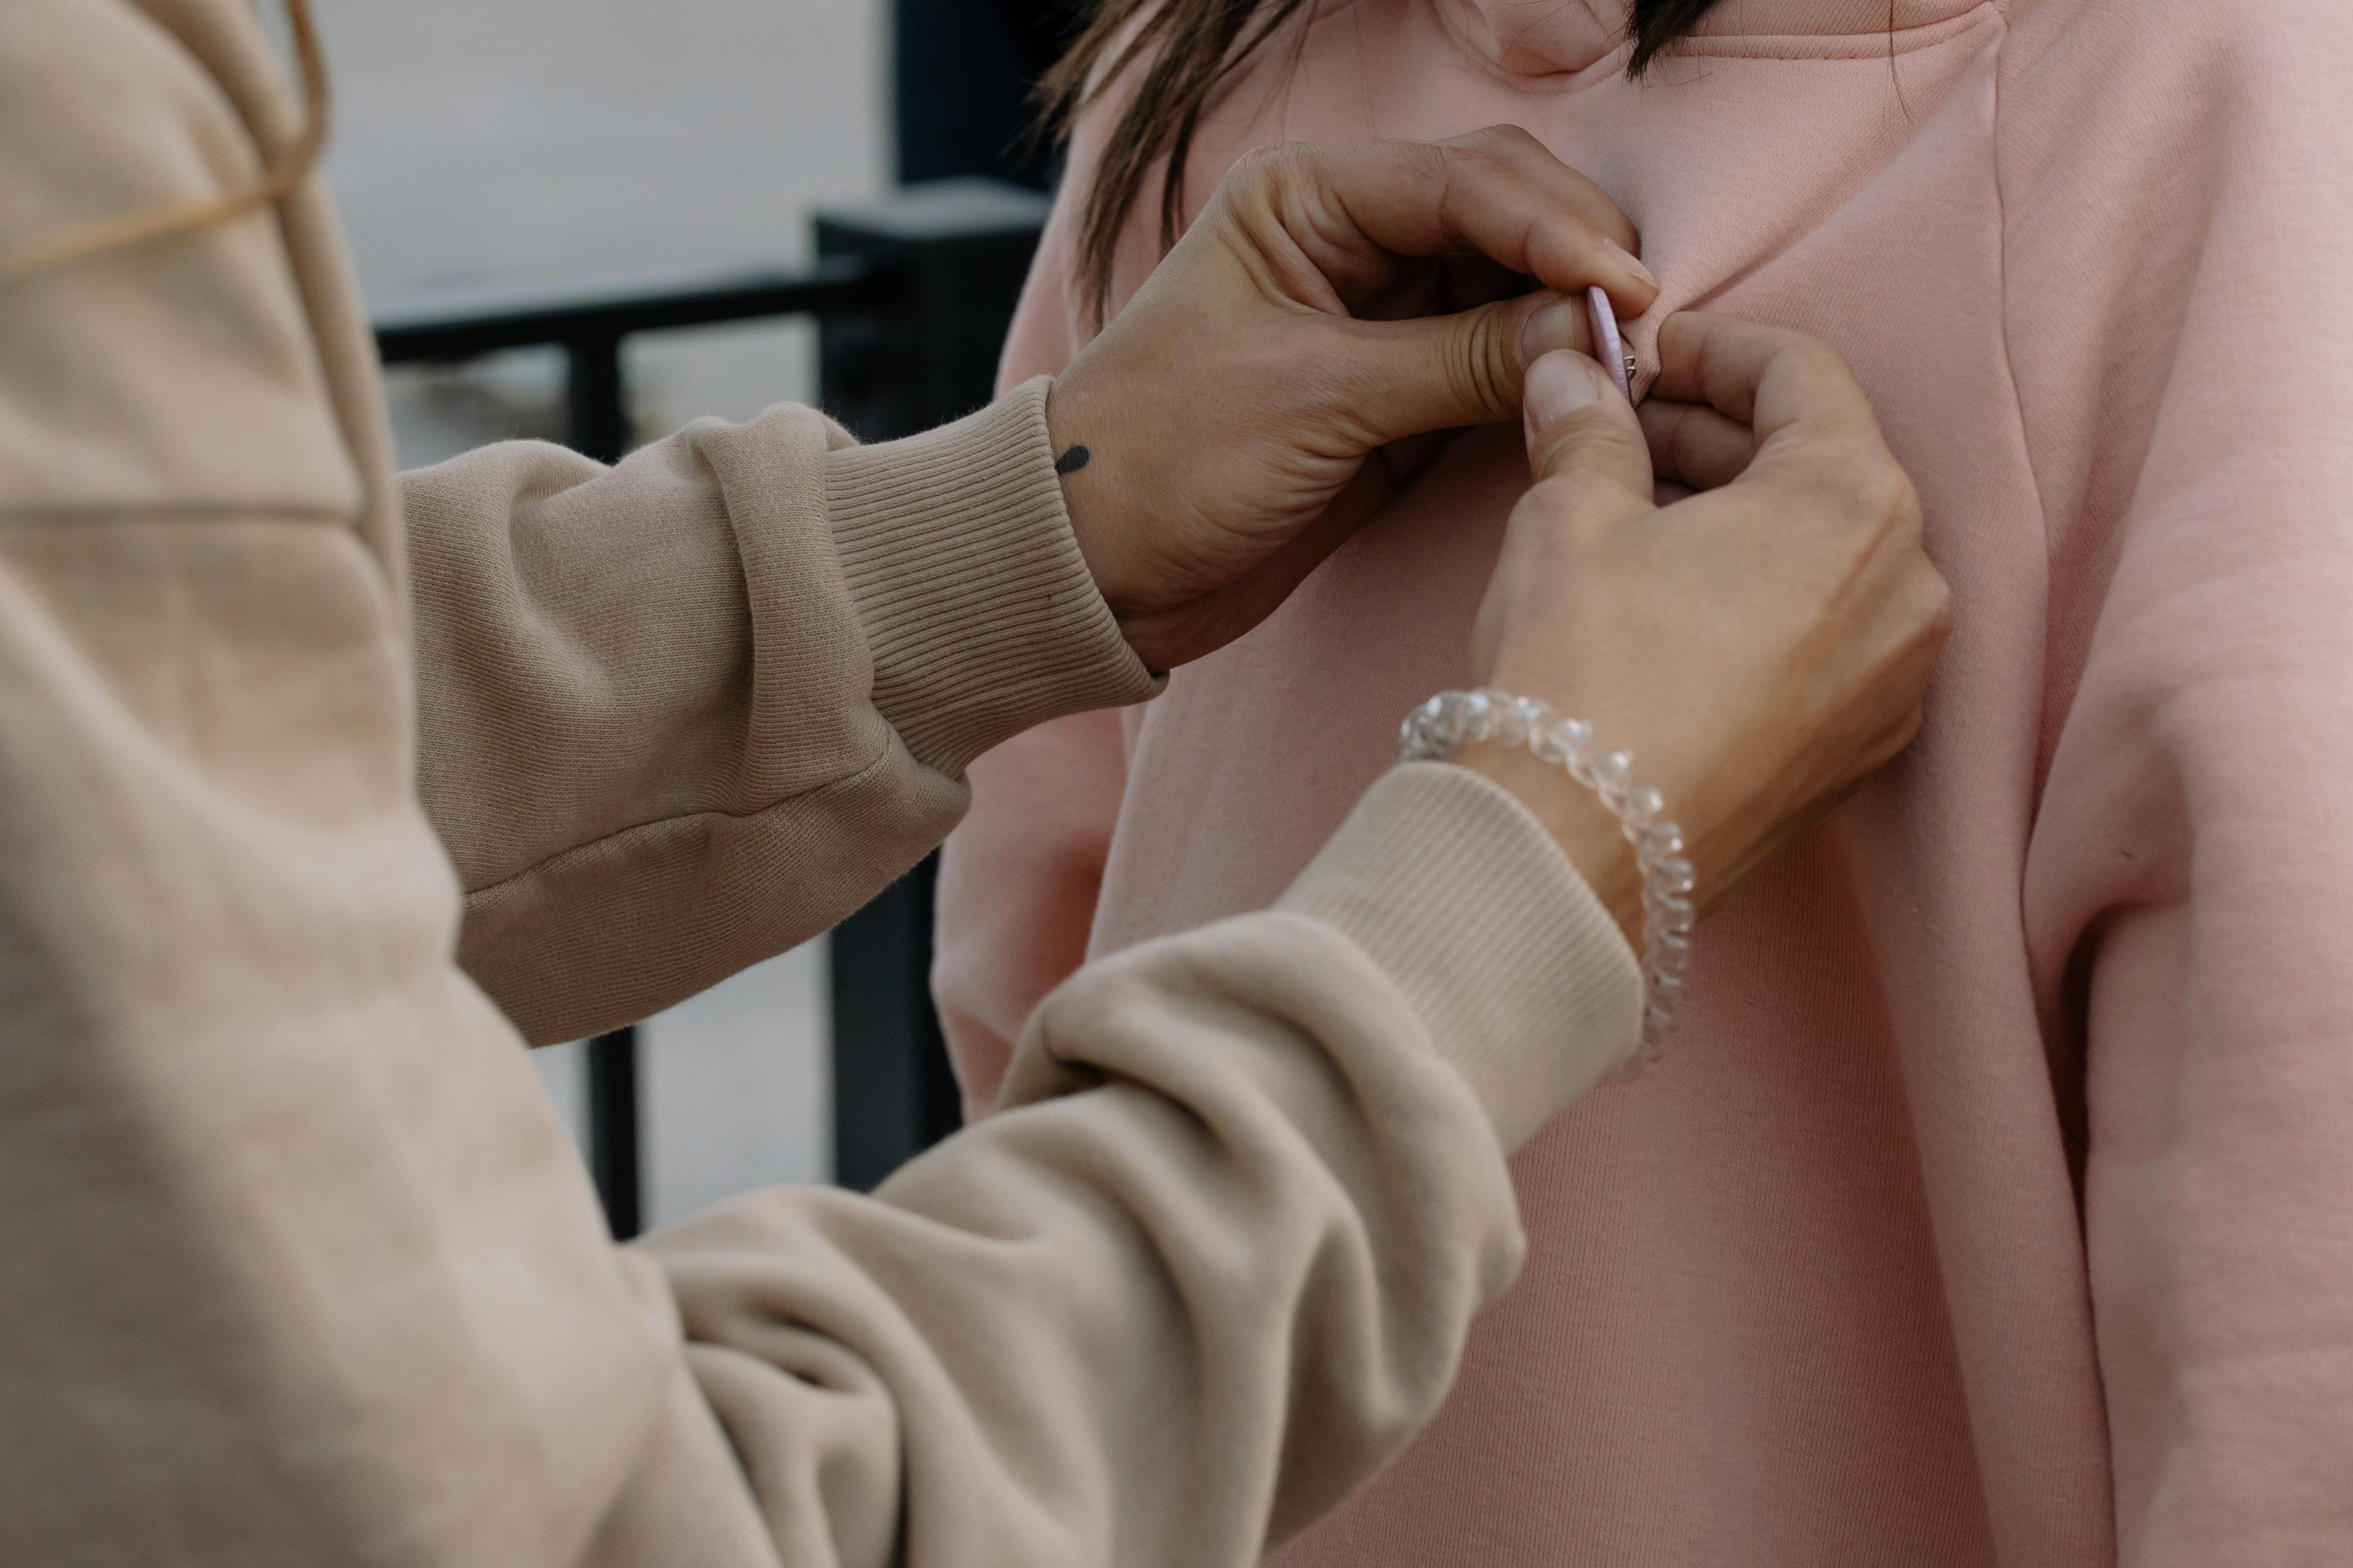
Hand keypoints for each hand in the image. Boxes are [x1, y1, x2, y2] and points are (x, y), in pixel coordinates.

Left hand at [1047, 128, 1657, 672]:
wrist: (1094, 571)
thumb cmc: (1162, 461)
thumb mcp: (1316, 400)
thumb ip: (1459, 361)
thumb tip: (1585, 334)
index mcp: (1304, 199)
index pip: (1463, 182)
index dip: (1557, 229)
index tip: (1628, 290)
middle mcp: (1346, 240)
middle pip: (1501, 214)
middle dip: (1575, 260)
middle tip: (1641, 328)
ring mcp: (1377, 317)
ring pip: (1509, 288)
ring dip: (1568, 318)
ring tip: (1628, 365)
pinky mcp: (1394, 394)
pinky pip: (1494, 364)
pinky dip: (1543, 375)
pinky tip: (1590, 394)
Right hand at [1460, 314, 1952, 943]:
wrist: (1577, 849)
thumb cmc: (1583, 670)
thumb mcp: (1570, 515)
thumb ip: (1587, 428)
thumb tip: (1571, 376)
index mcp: (1853, 498)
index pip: (1800, 373)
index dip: (1715, 349)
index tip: (1651, 355)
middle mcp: (1909, 584)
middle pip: (1825, 465)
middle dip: (1723, 438)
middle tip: (1630, 431)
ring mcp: (1898, 678)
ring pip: (1831, 556)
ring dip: (1746, 521)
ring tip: (1644, 519)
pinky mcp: (1864, 750)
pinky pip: (1831, 639)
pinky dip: (1768, 603)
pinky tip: (1681, 609)